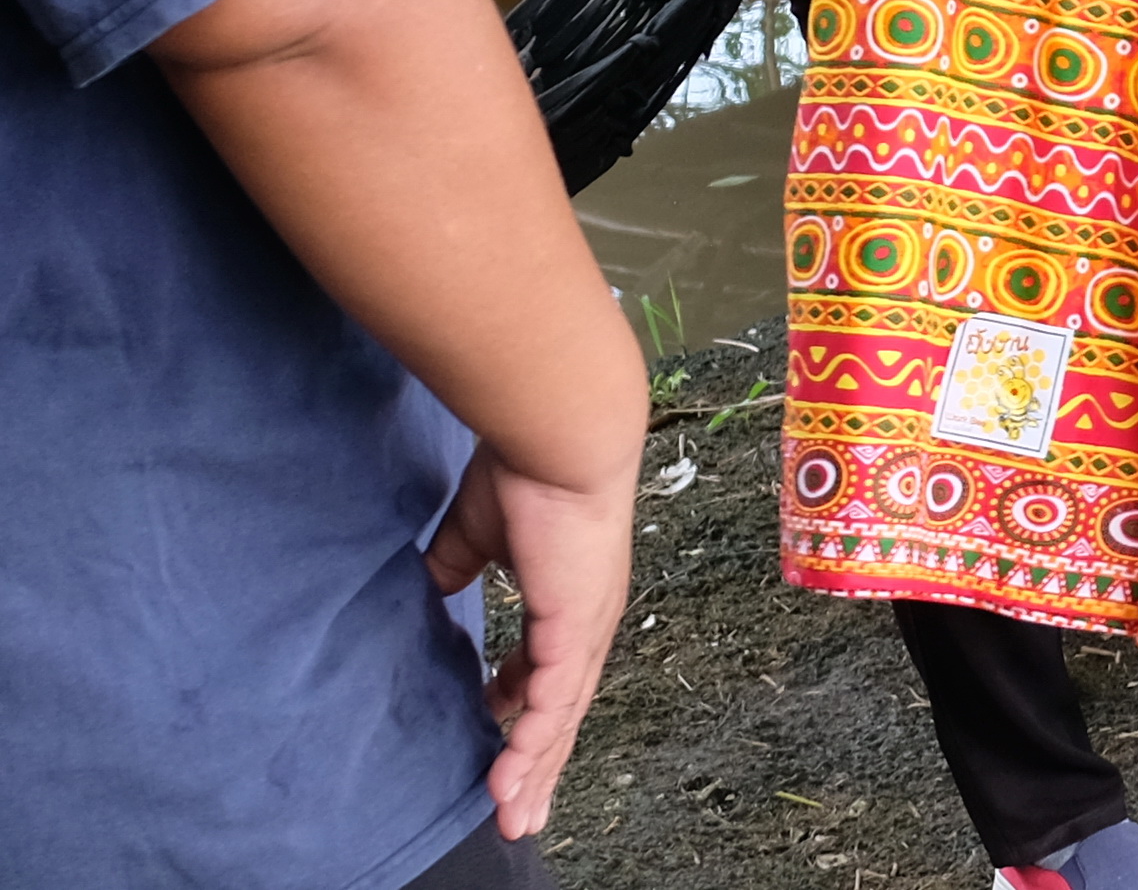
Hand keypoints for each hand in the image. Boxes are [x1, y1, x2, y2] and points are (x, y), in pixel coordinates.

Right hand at [424, 441, 632, 839]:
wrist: (561, 437)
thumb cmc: (526, 473)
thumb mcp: (477, 533)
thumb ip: (455, 565)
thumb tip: (431, 587)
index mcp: (569, 600)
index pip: (549, 674)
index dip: (525, 712)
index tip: (497, 740)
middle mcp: (588, 622)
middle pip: (563, 712)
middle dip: (539, 765)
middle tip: (521, 814)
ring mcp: (588, 627)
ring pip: (561, 718)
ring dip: (535, 770)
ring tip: (513, 817)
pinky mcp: (576, 626)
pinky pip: (554, 701)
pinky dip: (532, 744)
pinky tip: (513, 780)